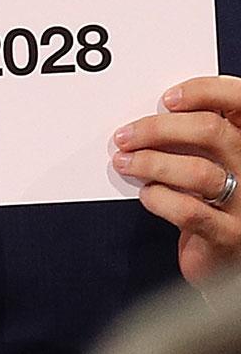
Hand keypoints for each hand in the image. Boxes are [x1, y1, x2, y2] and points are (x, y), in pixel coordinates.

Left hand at [114, 75, 240, 285]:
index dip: (205, 91)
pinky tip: (147, 194)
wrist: (230, 262)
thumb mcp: (218, 161)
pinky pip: (190, 211)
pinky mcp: (230, 236)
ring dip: (150, 162)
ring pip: (198, 171)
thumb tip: (152, 114)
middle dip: (157, 129)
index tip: (167, 99)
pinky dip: (160, 198)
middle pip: (211, 130)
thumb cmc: (217, 202)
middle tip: (124, 136)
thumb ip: (199, 136)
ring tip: (125, 162)